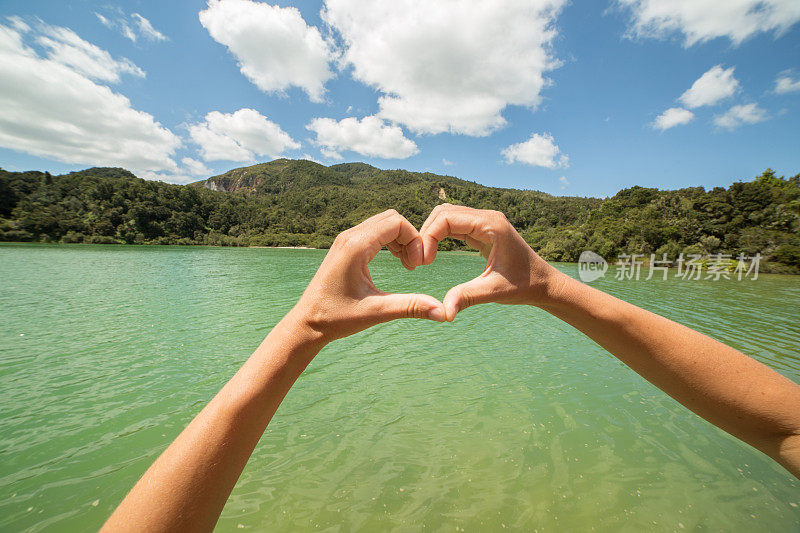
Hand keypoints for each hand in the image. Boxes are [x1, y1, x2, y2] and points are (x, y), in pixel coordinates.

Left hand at [290, 209, 445, 342]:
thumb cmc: (336, 318)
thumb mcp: (376, 312)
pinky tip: (395, 262)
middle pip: (391, 218)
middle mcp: (349, 236)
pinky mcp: (345, 246)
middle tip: (413, 265)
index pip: (396, 222)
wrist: (306, 323)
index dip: (415, 240)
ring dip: (400, 239)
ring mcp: (345, 240)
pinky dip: (389, 241)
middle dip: (409, 237)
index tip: (418, 266)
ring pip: (383, 223)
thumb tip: (443, 311)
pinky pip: (374, 231)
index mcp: (355, 246)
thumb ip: (411, 307)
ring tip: (407, 265)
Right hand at [419, 204, 563, 320]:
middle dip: (425, 233)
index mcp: (491, 225)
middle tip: (418, 262)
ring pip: (446, 216)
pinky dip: (439, 236)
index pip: (447, 218)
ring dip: (430, 233)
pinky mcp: (482, 230)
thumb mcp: (494, 292)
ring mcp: (484, 222)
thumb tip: (443, 312)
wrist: (544, 284)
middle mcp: (487, 217)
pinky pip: (454, 225)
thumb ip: (467, 297)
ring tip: (423, 259)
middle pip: (443, 212)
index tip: (422, 263)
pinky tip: (432, 255)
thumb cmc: (525, 286)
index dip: (428, 237)